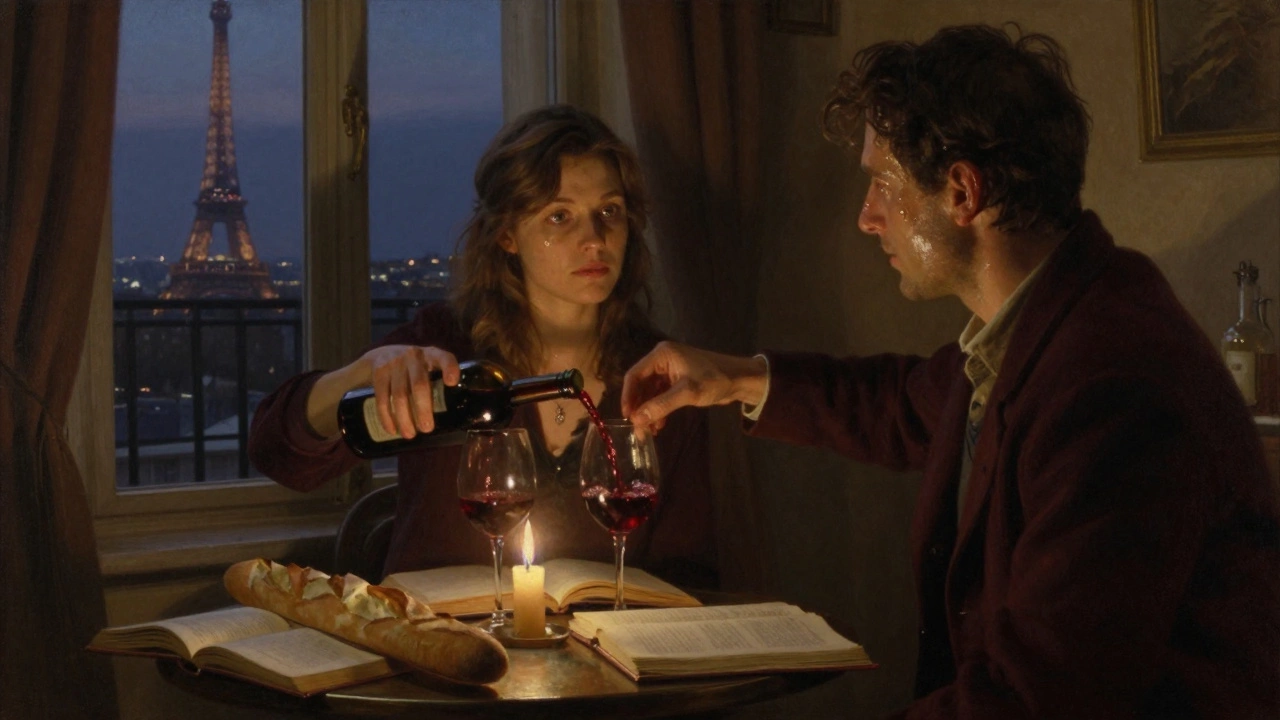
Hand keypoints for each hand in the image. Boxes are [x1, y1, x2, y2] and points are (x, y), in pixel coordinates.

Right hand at [360, 345, 459, 437]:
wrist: (380, 355)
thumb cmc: (413, 368)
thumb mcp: (427, 367)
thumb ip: (438, 384)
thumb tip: (451, 418)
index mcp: (432, 355)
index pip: (445, 358)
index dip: (449, 369)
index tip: (451, 383)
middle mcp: (414, 356)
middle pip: (420, 385)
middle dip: (423, 409)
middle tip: (427, 428)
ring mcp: (395, 363)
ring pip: (400, 395)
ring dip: (404, 418)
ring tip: (410, 434)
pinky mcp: (379, 372)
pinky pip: (382, 398)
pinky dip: (387, 416)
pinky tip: (392, 429)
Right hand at [621, 341, 767, 435]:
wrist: (741, 380)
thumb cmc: (715, 380)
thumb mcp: (687, 393)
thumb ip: (660, 405)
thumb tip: (636, 420)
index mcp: (662, 355)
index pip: (634, 375)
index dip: (628, 396)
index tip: (627, 417)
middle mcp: (662, 360)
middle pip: (641, 384)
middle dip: (639, 407)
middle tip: (637, 429)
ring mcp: (670, 370)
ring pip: (650, 392)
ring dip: (649, 410)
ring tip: (649, 431)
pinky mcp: (677, 381)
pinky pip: (661, 395)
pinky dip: (659, 409)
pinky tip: (660, 424)